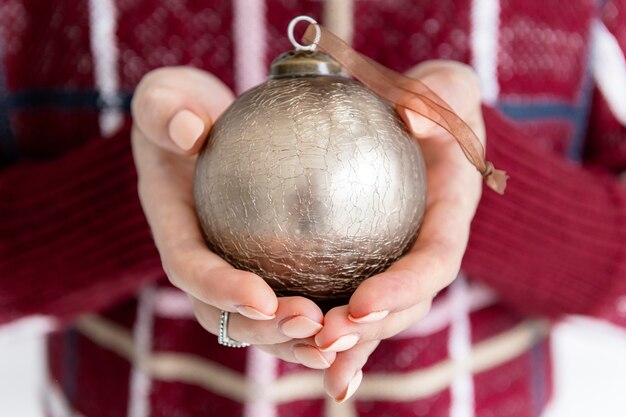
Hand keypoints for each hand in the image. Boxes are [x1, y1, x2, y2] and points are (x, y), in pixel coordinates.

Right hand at [131, 67, 330, 363]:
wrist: (194, 125)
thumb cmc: (178, 109)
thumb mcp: (163, 97)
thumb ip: (165, 110)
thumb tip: (189, 131)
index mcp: (173, 226)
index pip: (189, 267)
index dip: (220, 290)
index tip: (261, 298)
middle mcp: (200, 257)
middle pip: (224, 313)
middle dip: (265, 329)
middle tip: (311, 323)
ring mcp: (228, 265)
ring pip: (258, 320)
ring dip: (294, 339)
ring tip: (338, 342)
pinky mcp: (259, 263)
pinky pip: (286, 297)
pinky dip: (317, 319)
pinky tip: (357, 324)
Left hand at [315, 60, 484, 401]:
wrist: (428, 119)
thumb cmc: (436, 101)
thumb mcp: (443, 89)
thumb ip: (434, 99)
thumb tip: (412, 117)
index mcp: (451, 213)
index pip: (434, 260)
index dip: (404, 287)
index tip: (362, 303)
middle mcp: (430, 245)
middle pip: (409, 303)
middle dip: (372, 328)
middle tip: (326, 338)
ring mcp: (404, 258)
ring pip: (383, 312)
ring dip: (352, 341)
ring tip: (314, 356)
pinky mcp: (376, 260)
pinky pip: (359, 299)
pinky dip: (340, 332)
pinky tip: (314, 360)